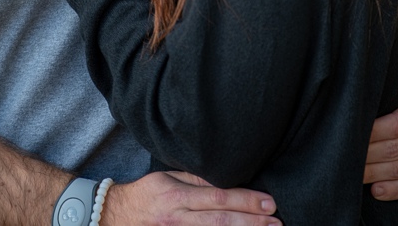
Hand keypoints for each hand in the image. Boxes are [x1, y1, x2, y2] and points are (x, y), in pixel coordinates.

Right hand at [104, 171, 279, 225]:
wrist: (120, 216)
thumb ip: (196, 180)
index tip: (268, 202)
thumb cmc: (147, 193)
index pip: (217, 198)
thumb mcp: (168, 177)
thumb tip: (227, 178)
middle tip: (277, 221)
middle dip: (252, 221)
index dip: (245, 200)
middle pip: (222, 221)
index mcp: (177, 196)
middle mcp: (179, 218)